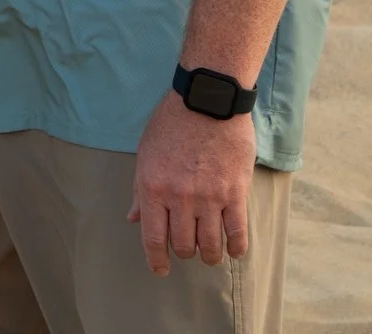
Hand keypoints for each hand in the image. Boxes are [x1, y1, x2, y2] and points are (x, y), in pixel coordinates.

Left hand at [129, 91, 255, 275]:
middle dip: (185, 252)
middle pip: (183, 244)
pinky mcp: (235, 192)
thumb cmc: (171, 124)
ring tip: (211, 254)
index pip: (153, 238)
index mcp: (152, 188)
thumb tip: (134, 219)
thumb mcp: (146, 154)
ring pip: (210, 244)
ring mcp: (209, 197)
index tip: (160, 270)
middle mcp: (179, 197)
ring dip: (210, 255)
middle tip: (188, 249)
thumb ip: (140, 191)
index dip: (156, 261)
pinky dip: (236, 247)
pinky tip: (234, 250)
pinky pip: (237, 232)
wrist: (207, 101)